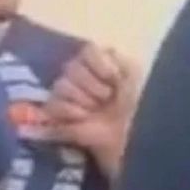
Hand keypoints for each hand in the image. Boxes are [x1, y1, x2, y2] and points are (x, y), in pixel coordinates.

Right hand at [46, 43, 140, 182]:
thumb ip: (115, 56)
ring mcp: (68, 95)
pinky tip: (83, 118)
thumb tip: (96, 51)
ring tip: (94, 111)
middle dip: (91, 85)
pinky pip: (53, 104)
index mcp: (101, 63)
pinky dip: (69, 111)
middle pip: (72, 67)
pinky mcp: (58, 115)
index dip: (100, 65)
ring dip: (82, 99)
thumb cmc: (136, 105)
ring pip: (61, 84)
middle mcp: (81, 76)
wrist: (131, 138)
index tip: (114, 79)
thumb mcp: (134, 74)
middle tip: (106, 99)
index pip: (88, 51)